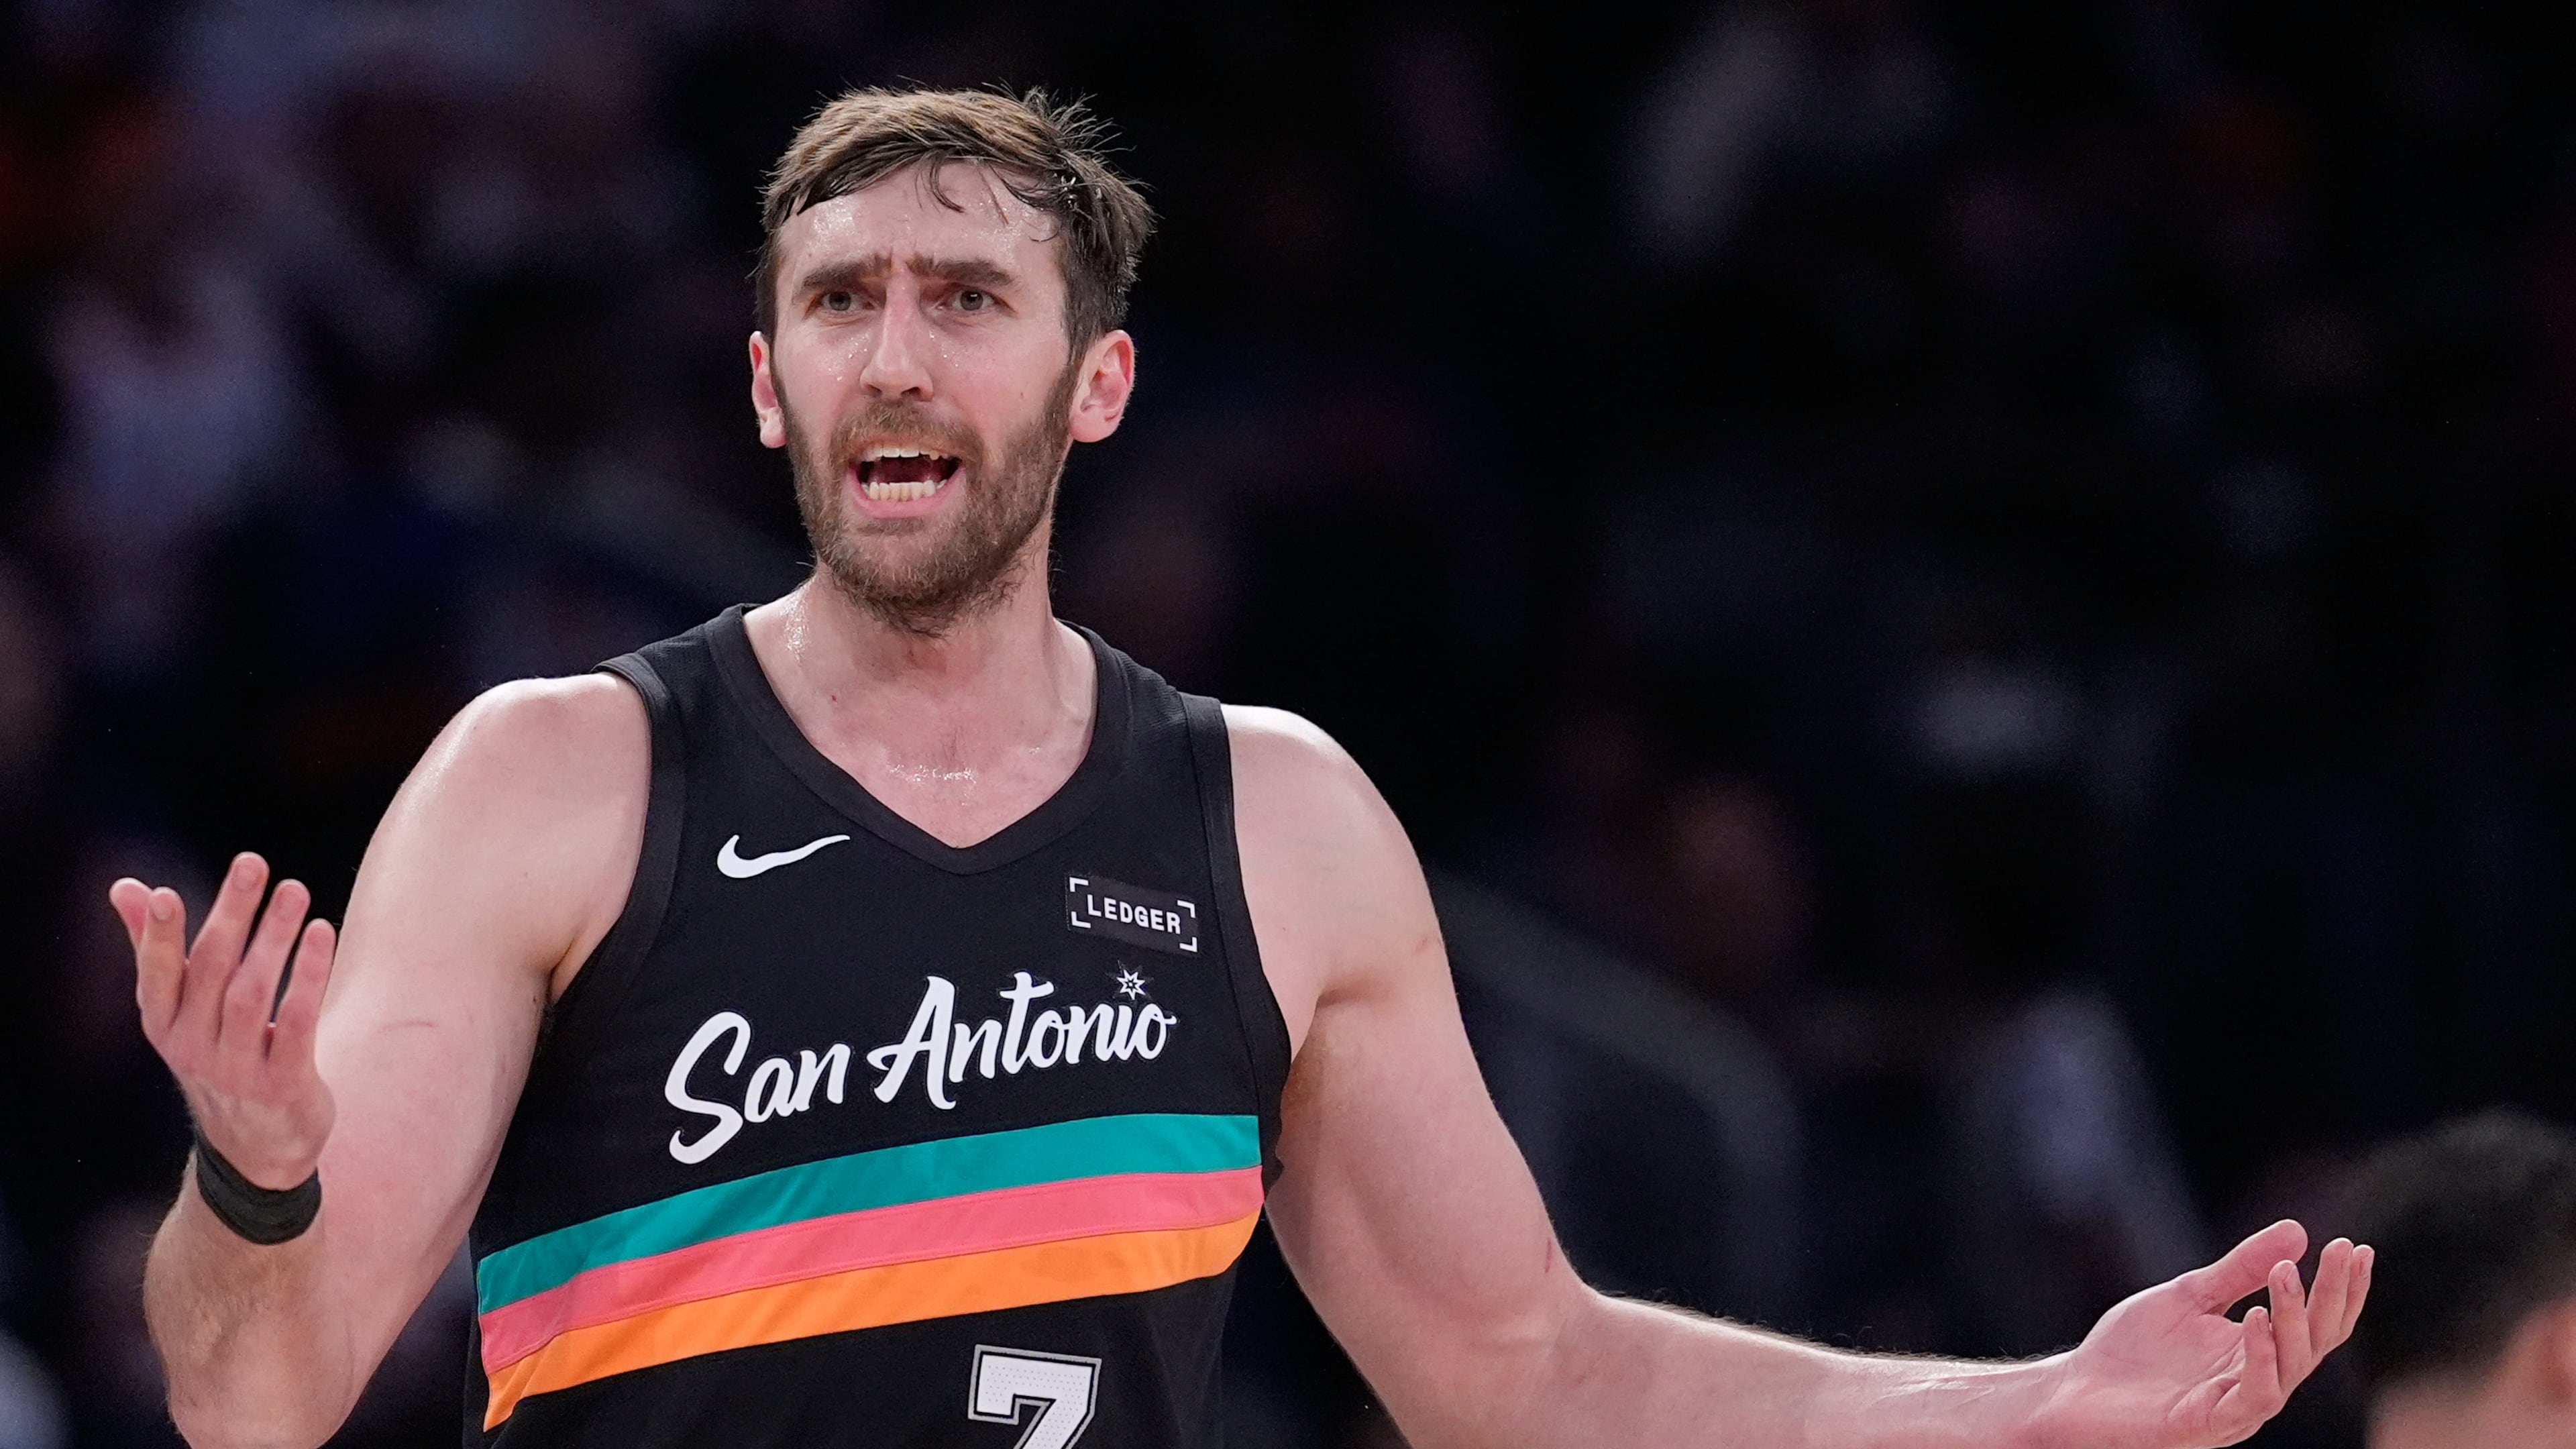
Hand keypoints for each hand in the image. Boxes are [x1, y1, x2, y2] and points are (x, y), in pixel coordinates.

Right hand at [112, 853, 339, 1190]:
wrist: (255, 1151)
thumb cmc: (218, 1058)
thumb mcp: (181, 1014)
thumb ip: (155, 950)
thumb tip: (126, 887)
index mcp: (164, 1026)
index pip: (156, 975)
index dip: (156, 937)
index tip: (162, 894)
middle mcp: (192, 1048)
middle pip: (210, 971)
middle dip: (231, 914)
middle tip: (253, 863)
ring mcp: (236, 1069)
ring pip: (252, 993)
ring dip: (273, 938)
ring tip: (295, 890)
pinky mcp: (282, 1083)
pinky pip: (296, 1022)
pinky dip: (309, 977)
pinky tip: (322, 934)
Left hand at [2032, 1220, 2371, 1448]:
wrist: (2077, 1390)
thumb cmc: (2134, 1350)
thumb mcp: (2190, 1296)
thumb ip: (2240, 1270)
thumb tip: (2298, 1231)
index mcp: (2259, 1353)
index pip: (2316, 1323)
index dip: (2341, 1290)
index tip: (2357, 1248)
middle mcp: (2259, 1381)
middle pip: (2315, 1342)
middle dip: (2331, 1296)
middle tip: (2341, 1250)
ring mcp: (2237, 1406)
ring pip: (2290, 1367)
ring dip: (2294, 1318)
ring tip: (2287, 1273)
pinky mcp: (2209, 1423)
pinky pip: (2253, 1394)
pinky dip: (2260, 1355)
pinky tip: (2257, 1317)